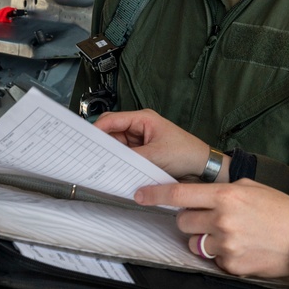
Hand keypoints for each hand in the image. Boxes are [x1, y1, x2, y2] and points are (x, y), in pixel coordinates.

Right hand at [94, 109, 221, 179]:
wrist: (203, 168)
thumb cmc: (186, 154)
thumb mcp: (155, 156)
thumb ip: (129, 157)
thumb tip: (109, 161)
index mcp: (143, 119)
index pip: (111, 120)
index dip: (96, 129)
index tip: (85, 142)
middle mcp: (140, 127)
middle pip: (111, 132)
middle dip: (101, 143)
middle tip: (90, 156)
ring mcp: (141, 140)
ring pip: (117, 146)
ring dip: (111, 154)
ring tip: (100, 165)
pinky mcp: (144, 152)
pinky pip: (125, 155)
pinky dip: (119, 162)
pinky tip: (114, 169)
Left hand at [135, 179, 288, 278]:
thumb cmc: (283, 213)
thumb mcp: (254, 188)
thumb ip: (225, 190)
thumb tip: (200, 194)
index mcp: (227, 196)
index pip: (179, 194)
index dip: (155, 194)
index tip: (140, 195)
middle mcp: (222, 220)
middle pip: (183, 220)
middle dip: (190, 218)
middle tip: (211, 217)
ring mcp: (226, 245)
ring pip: (194, 242)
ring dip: (205, 238)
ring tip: (231, 234)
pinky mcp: (231, 265)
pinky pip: (212, 259)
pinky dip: (221, 254)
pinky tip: (242, 247)